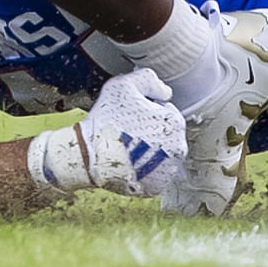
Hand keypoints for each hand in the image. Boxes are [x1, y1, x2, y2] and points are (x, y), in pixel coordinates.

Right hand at [27, 69, 185, 197]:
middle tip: (126, 131)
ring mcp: (169, 170)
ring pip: (161, 154)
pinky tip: (128, 161)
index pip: (165, 111)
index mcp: (175, 123)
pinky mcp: (157, 186)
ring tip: (125, 147)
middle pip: (165, 133)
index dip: (146, 110)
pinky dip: (144, 168)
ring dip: (148, 150)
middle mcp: (178, 148)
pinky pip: (154, 173)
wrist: (89, 155)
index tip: (130, 115)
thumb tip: (166, 93)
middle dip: (150, 130)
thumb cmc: (106, 120)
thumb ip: (149, 80)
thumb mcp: (123, 85)